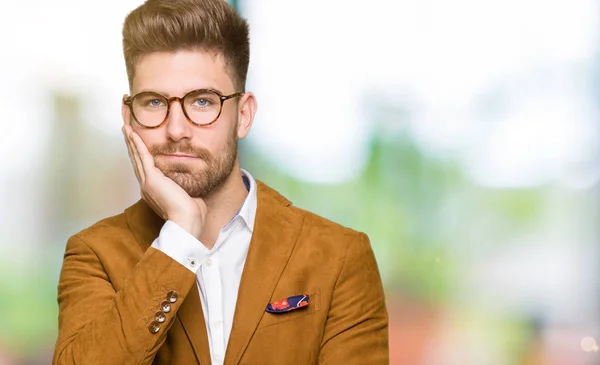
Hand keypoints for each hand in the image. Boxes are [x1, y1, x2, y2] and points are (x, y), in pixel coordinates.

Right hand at [122, 124, 205, 238]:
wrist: (187, 222)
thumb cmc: (190, 215)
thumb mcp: (187, 196)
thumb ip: (185, 188)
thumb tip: (191, 186)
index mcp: (154, 192)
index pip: (145, 170)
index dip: (140, 157)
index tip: (137, 147)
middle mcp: (147, 187)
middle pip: (137, 161)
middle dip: (131, 146)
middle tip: (126, 132)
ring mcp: (147, 183)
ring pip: (137, 157)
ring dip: (131, 142)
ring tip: (126, 129)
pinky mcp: (151, 179)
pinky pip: (142, 157)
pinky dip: (137, 144)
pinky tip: (133, 134)